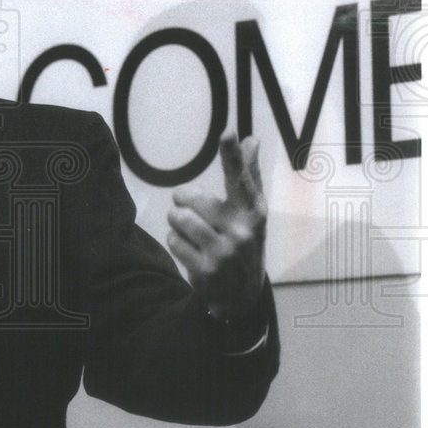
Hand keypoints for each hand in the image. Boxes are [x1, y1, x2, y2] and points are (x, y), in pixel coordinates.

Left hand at [166, 132, 266, 321]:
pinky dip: (176, 242)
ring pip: (179, 219)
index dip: (233, 155)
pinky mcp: (206, 270)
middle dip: (183, 203)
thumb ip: (249, 176)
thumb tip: (251, 139)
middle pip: (192, 198)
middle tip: (192, 213)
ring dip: (177, 223)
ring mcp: (225, 252)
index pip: (241, 178)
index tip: (228, 132)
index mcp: (254, 212)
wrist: (241, 295)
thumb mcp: (251, 213)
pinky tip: (191, 251)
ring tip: (192, 233)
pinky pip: (173, 241)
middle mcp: (242, 231)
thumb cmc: (245, 242)